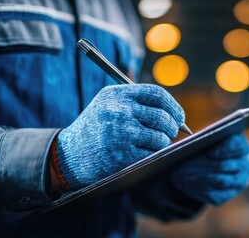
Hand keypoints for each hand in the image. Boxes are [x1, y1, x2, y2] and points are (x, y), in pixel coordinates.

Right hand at [54, 84, 184, 188]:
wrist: (69, 155)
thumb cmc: (95, 129)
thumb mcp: (107, 105)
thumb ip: (136, 102)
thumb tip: (175, 114)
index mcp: (116, 94)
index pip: (156, 94)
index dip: (173, 106)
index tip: (179, 116)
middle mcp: (118, 110)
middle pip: (162, 116)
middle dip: (172, 126)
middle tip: (172, 132)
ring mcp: (120, 133)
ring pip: (160, 137)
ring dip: (162, 143)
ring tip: (153, 144)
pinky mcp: (122, 154)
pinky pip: (152, 154)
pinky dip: (152, 155)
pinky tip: (142, 154)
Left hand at [172, 134, 248, 204]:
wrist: (216, 162)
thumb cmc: (212, 146)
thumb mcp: (211, 139)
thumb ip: (207, 139)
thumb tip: (192, 146)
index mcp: (243, 147)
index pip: (236, 146)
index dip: (223, 150)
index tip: (210, 153)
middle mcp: (246, 165)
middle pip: (225, 165)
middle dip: (204, 165)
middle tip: (185, 166)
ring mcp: (240, 182)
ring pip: (219, 181)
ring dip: (199, 178)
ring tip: (182, 176)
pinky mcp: (229, 194)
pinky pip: (215, 195)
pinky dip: (199, 190)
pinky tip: (186, 185)